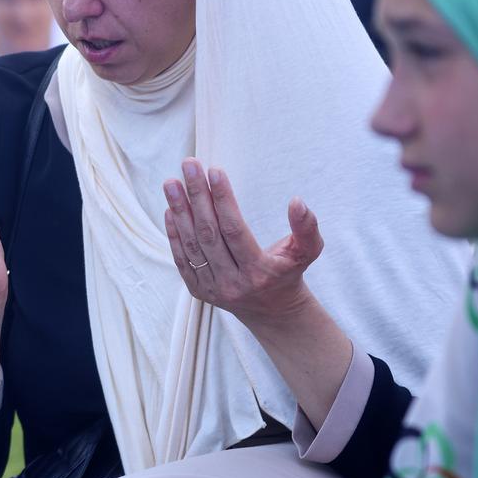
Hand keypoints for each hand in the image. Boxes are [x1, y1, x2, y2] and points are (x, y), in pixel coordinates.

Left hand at [162, 158, 322, 325]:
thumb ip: (307, 227)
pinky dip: (175, 234)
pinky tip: (170, 209)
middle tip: (189, 165)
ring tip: (171, 183)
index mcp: (259, 272)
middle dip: (196, 196)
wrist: (272, 311)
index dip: (222, 200)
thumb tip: (297, 201)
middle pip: (209, 234)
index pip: (234, 230)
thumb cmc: (288, 273)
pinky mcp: (197, 290)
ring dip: (179, 211)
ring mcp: (212, 288)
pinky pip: (182, 259)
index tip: (214, 171)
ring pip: (192, 245)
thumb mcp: (307, 252)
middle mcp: (232, 283)